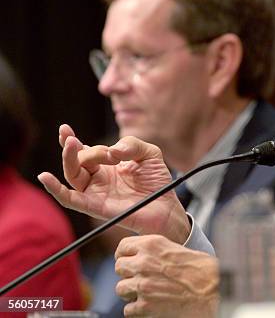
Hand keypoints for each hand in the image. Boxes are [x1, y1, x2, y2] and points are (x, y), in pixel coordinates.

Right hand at [38, 124, 189, 242]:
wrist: (167, 206)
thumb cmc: (158, 181)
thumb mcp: (149, 153)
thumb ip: (132, 144)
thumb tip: (113, 150)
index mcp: (107, 164)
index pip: (84, 151)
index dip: (72, 140)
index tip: (64, 129)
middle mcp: (98, 178)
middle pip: (76, 161)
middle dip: (74, 148)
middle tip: (76, 140)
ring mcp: (95, 192)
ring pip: (72, 175)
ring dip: (69, 159)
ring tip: (72, 145)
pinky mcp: (96, 206)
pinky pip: (71, 199)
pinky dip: (55, 190)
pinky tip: (45, 178)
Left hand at [115, 235, 218, 316]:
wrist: (212, 290)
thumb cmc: (202, 270)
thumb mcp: (177, 250)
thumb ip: (156, 252)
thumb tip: (143, 257)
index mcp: (152, 245)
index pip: (123, 247)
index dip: (125, 255)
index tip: (129, 260)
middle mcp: (143, 263)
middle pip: (119, 268)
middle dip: (128, 274)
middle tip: (139, 278)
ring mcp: (142, 285)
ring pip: (120, 289)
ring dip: (131, 292)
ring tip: (147, 293)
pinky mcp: (144, 306)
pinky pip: (128, 309)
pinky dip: (137, 310)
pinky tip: (150, 305)